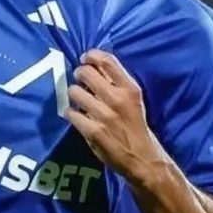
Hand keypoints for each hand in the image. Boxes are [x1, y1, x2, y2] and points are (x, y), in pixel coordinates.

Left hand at [65, 50, 161, 180]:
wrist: (142, 158)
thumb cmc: (136, 125)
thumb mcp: (133, 100)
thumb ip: (116, 83)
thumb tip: (95, 65)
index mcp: (130, 89)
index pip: (107, 60)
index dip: (91, 55)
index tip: (85, 58)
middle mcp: (117, 99)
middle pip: (85, 72)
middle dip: (79, 74)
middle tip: (80, 81)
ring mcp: (104, 115)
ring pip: (74, 91)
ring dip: (73, 95)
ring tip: (79, 101)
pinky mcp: (92, 131)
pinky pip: (70, 113)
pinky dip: (70, 113)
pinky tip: (75, 116)